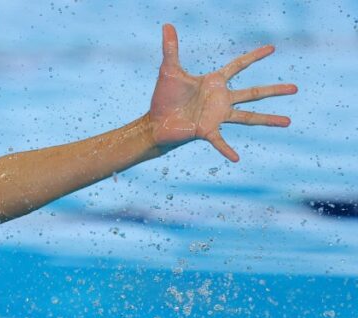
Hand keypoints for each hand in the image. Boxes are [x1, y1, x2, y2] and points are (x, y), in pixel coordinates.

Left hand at [148, 23, 297, 161]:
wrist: (155, 122)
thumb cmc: (164, 97)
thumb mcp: (168, 70)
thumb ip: (170, 48)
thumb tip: (166, 24)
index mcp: (214, 83)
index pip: (238, 66)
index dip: (254, 56)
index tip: (272, 48)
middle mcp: (220, 99)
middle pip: (253, 92)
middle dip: (274, 90)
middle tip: (296, 88)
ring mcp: (216, 116)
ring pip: (248, 117)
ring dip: (267, 119)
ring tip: (288, 121)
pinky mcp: (206, 131)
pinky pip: (219, 141)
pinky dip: (226, 149)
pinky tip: (236, 158)